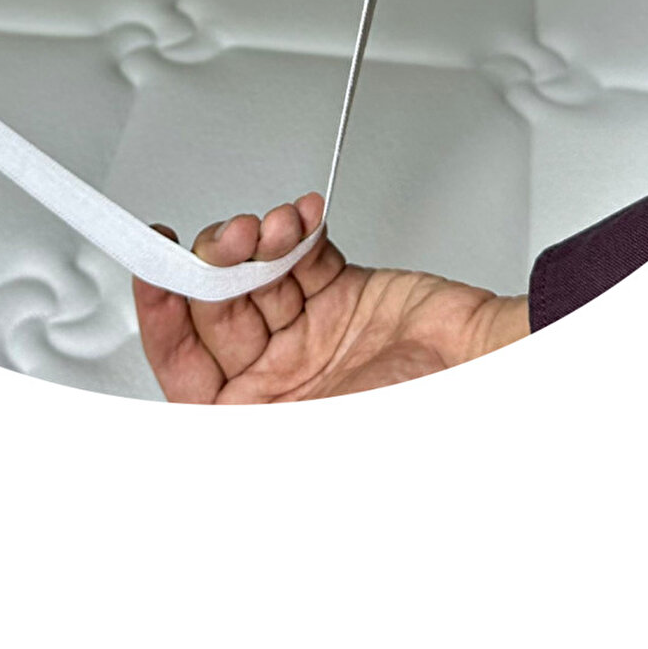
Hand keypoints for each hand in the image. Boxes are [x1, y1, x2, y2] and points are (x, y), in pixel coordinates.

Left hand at [133, 193, 529, 403]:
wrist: (495, 362)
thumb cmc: (426, 409)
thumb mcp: (320, 429)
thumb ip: (247, 414)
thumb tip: (186, 411)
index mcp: (265, 424)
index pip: (187, 369)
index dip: (163, 317)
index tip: (152, 271)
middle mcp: (283, 383)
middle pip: (218, 311)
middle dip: (217, 264)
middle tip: (233, 238)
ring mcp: (313, 336)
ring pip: (255, 274)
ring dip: (259, 239)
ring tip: (276, 226)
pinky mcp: (344, 296)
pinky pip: (301, 254)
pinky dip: (296, 229)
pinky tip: (303, 219)